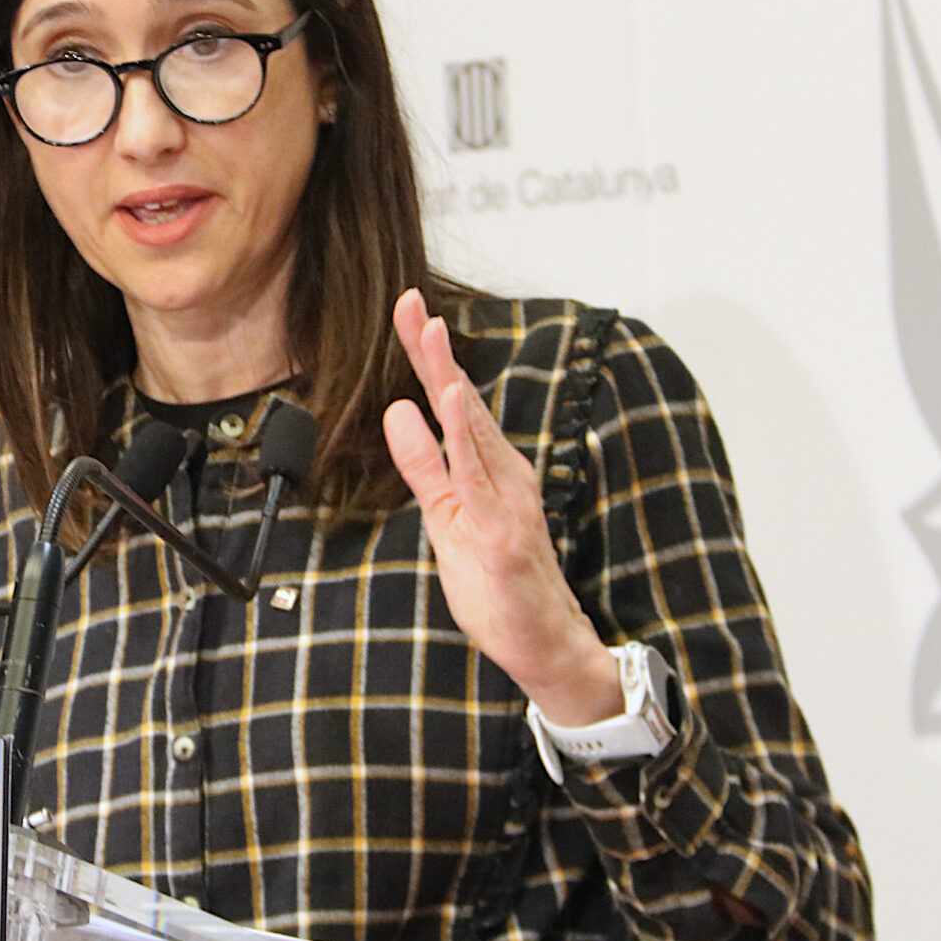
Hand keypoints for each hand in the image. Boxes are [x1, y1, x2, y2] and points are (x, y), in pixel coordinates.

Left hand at [381, 289, 623, 724]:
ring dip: (449, 378)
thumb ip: (422, 465)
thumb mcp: (443, 516)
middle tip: (411, 301)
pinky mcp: (500, 529)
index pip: (451, 403)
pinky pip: (478, 477)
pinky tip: (453, 403)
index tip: (408, 309)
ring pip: (472, 429)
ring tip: (430, 334)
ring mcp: (504, 498)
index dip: (427, 356)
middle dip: (434, 350)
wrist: (543, 639)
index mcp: (485, 466)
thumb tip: (397, 411)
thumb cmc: (497, 579)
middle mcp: (501, 471)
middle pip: (461, 401)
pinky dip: (465, 436)